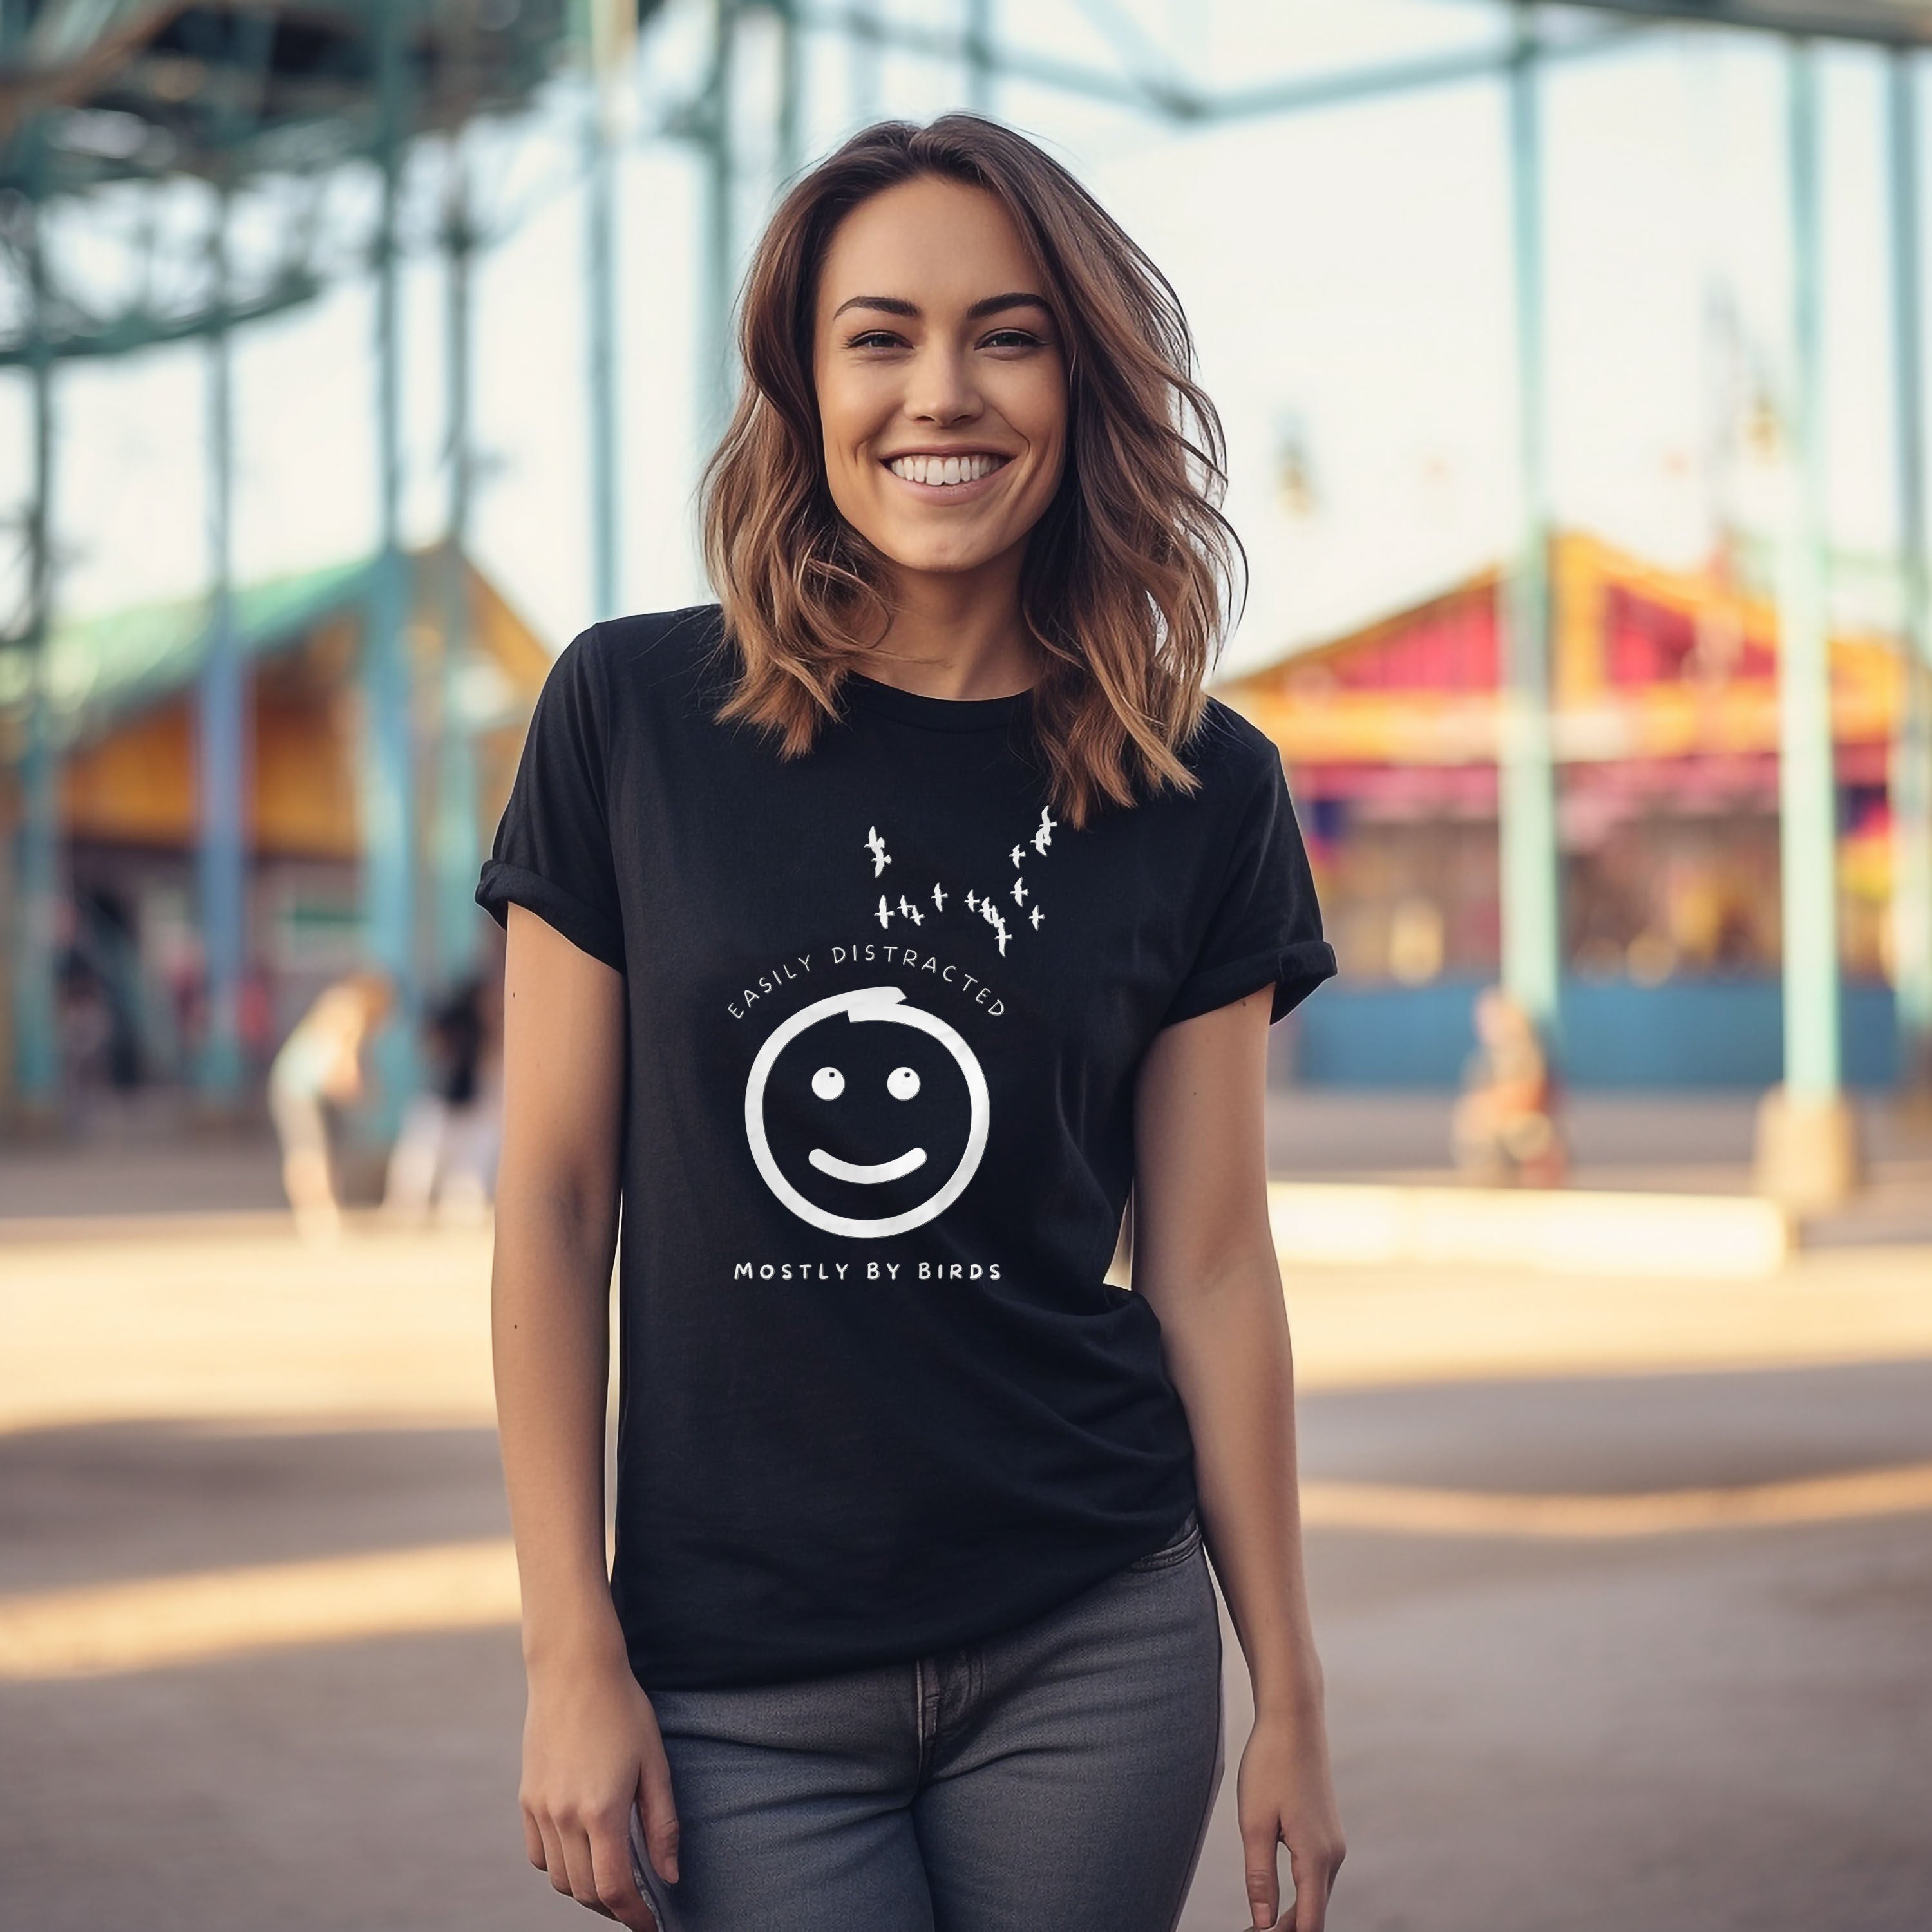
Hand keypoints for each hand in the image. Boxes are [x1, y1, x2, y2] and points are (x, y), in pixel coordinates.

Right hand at [520, 1649, 679, 1928]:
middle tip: (637, 1905)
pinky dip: (560, 1867)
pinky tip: (581, 1854)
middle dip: (613, 1907)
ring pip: (559, 1879)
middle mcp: (564, 1817)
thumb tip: (670, 1876)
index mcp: (601, 1811)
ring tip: (612, 1881)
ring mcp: (540, 1809)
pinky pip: (538, 1855)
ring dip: (585, 1890)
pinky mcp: (527, 1799)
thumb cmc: (623, 1711)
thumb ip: (662, 1824)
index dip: (634, 1915)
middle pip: (585, 1891)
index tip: (650, 1924)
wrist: (574, 1670)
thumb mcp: (655, 1763)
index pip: (614, 1888)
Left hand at [1236, 1709, 1344, 1930]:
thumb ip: (1260, 1877)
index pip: (1310, 1924)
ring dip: (1292, 1915)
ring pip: (1316, 1895)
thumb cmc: (1270, 1764)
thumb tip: (1263, 1924)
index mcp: (1316, 1857)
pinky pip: (1315, 1876)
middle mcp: (1332, 1855)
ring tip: (1258, 1926)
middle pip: (1314, 1914)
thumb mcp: (1254, 1822)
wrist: (1293, 1718)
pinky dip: (1299, 1894)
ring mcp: (1332, 1842)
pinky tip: (1276, 1897)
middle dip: (1286, 1931)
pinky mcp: (1326, 1831)